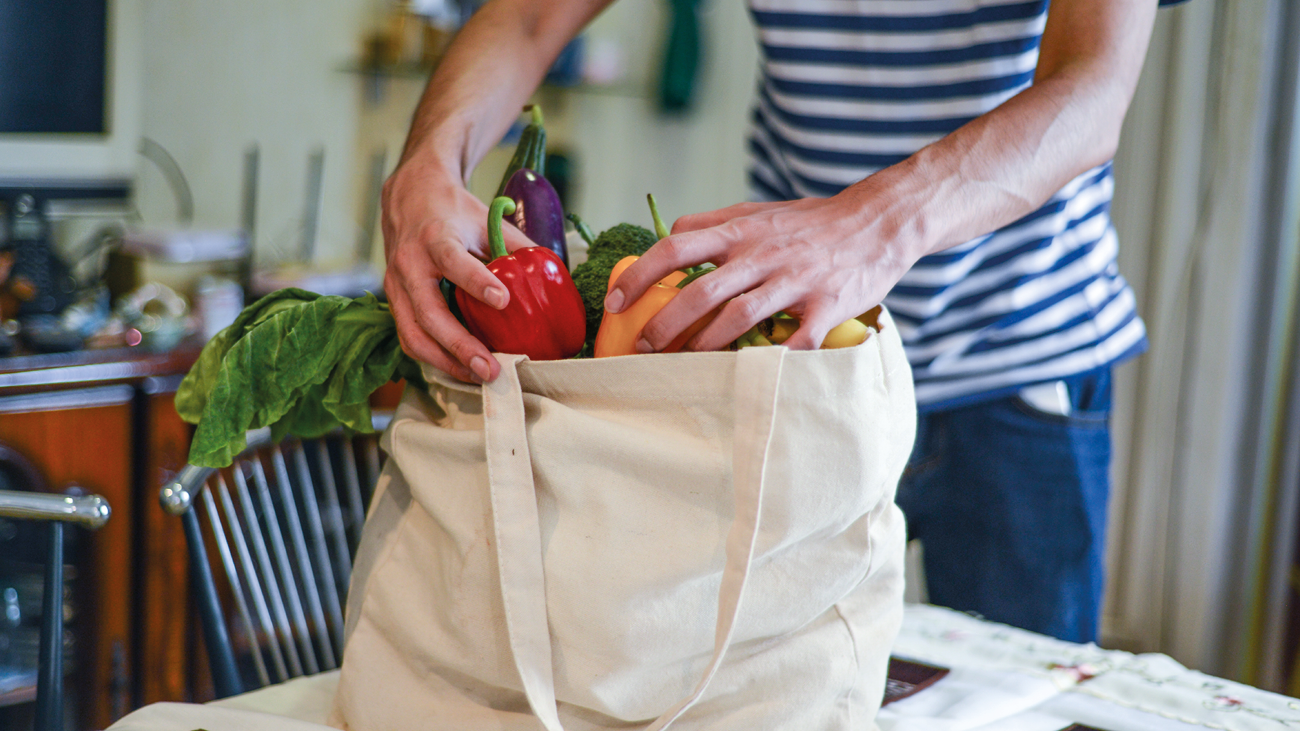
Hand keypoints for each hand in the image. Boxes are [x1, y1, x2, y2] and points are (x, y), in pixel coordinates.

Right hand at [382, 151, 533, 382]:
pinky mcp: (394, 302)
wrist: (408, 198)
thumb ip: (513, 247)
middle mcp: (410, 263)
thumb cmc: (452, 212)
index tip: (503, 301)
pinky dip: (435, 358)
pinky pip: (410, 338)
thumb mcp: (484, 220)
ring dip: (446, 361)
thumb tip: (551, 277)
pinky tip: (461, 368)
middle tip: (491, 368)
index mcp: (435, 237)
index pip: (452, 260)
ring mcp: (396, 285)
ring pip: (414, 334)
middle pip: (429, 312)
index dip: (476, 282)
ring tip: (479, 377)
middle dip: (460, 345)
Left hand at [603, 188, 922, 351]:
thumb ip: (714, 223)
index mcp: (740, 231)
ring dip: (705, 346)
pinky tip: (752, 376)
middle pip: (700, 291)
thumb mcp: (758, 211)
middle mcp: (762, 254)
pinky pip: (795, 340)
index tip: (615, 303)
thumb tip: (667, 234)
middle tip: (643, 349)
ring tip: (684, 365)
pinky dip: (772, 361)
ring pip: (739, 316)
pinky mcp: (826, 305)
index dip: (639, 276)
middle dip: (665, 325)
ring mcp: (794, 280)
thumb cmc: (811, 222)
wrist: (878, 221)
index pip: (675, 247)